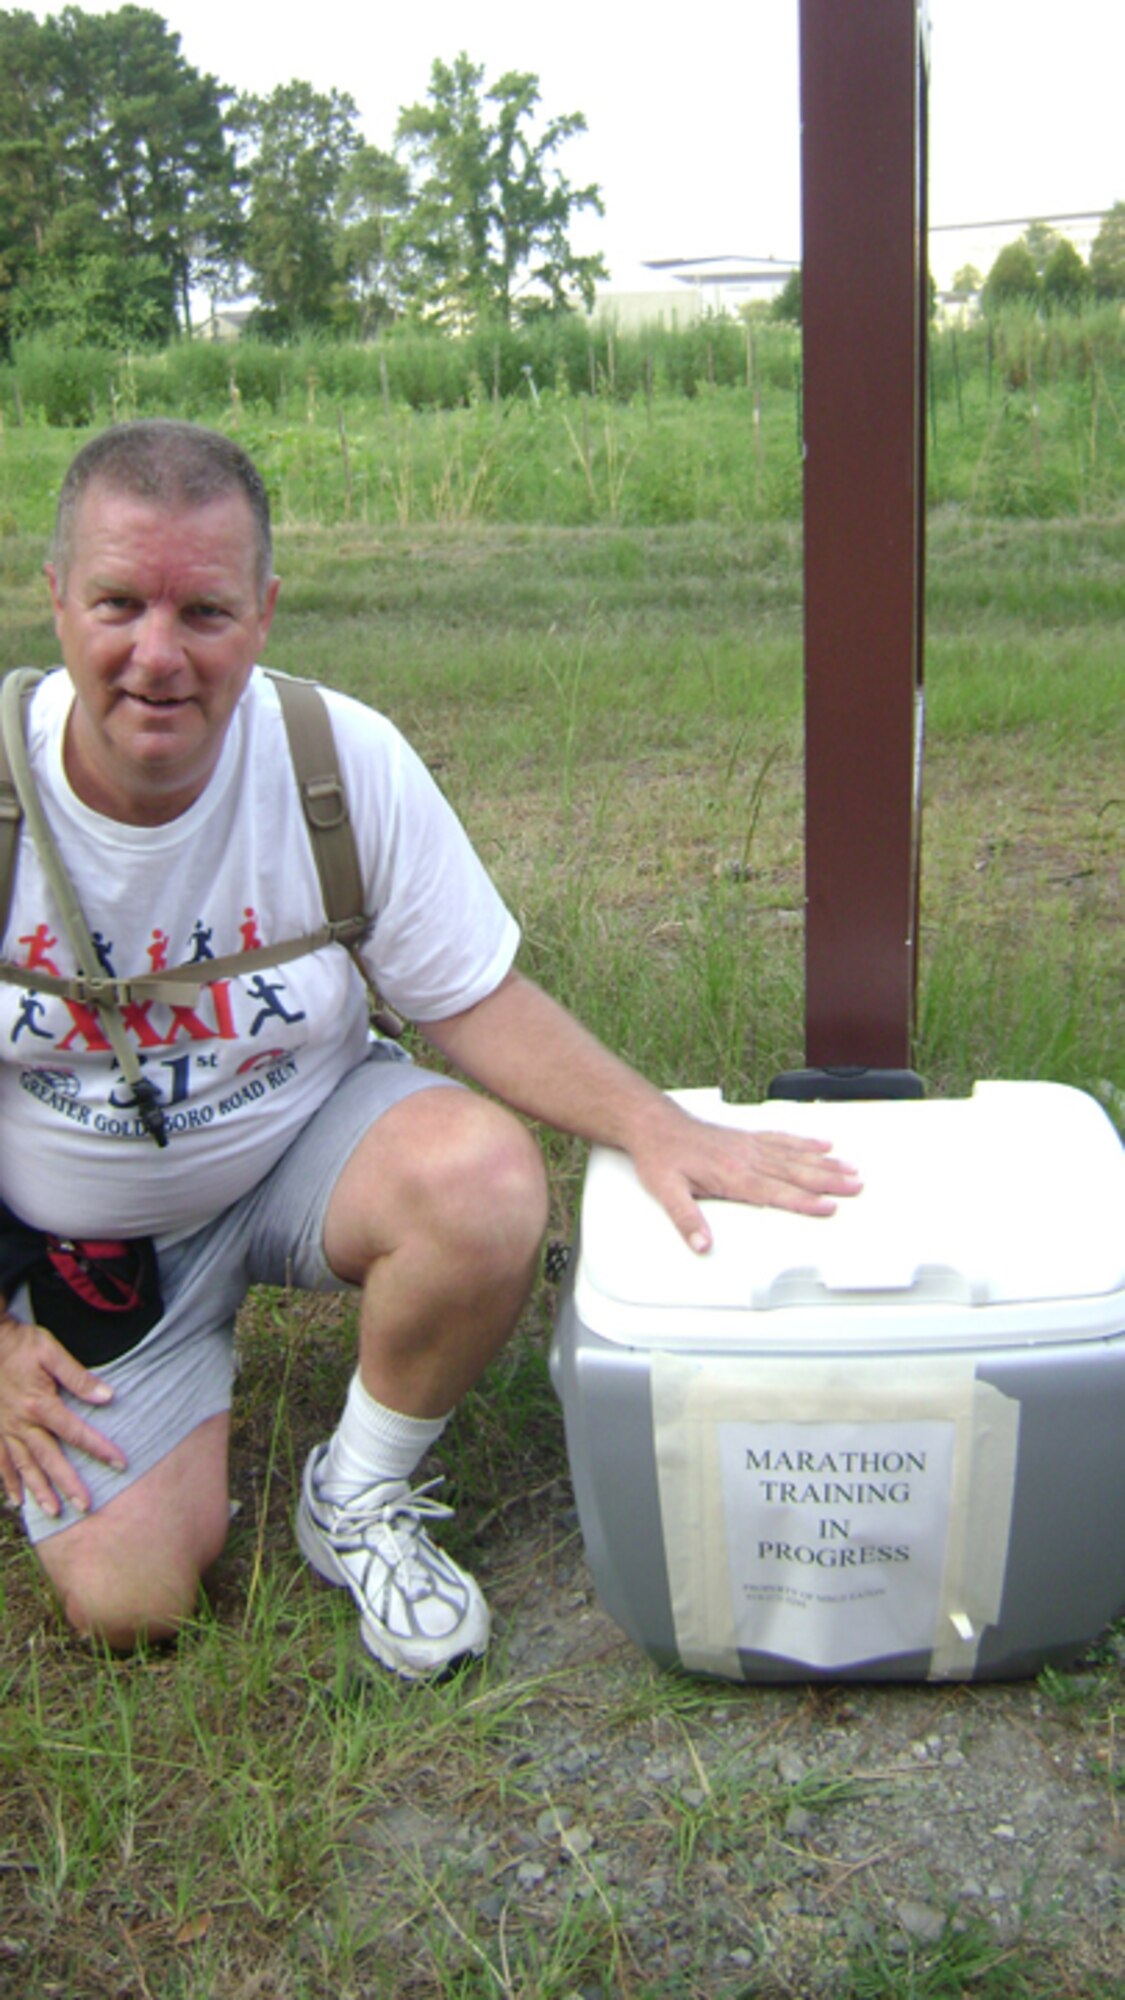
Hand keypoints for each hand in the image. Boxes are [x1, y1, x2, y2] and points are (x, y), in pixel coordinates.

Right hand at [0, 1311, 125, 1517]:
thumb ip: (78, 1377)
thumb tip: (108, 1396)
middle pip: (49, 1459)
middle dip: (68, 1484)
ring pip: (24, 1466)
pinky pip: (0, 1461)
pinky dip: (8, 1481)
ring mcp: (5, 1429)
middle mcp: (22, 1422)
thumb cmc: (21, 1344)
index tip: (120, 1463)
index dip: (100, 1448)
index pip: (76, 1432)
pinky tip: (16, 1500)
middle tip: (85, 1506)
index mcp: (40, 1404)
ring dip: (39, 1490)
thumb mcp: (51, 1352)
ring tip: (53, 1512)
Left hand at [630, 1108, 862, 1252]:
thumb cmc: (661, 1157)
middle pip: (795, 1172)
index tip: (829, 1206)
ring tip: (850, 1167)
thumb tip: (701, 1244)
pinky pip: (782, 1138)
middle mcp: (746, 1158)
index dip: (804, 1201)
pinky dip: (804, 1141)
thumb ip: (687, 1219)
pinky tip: (822, 1143)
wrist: (654, 1124)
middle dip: (828, 1180)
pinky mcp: (746, 1137)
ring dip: (824, 1162)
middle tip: (856, 1186)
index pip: (775, 1192)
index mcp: (731, 1176)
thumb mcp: (666, 1192)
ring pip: (794, 1155)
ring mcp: (749, 1145)